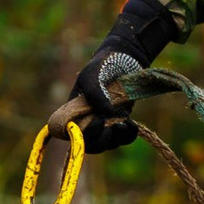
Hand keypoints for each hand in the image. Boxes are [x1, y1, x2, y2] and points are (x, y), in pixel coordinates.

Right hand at [69, 0, 177, 153]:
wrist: (123, 59)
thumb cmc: (101, 65)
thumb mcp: (92, 74)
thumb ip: (95, 93)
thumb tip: (107, 116)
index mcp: (74, 111)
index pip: (72, 134)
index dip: (83, 136)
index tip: (97, 122)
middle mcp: (88, 120)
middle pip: (91, 144)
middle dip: (101, 141)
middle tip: (111, 128)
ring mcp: (104, 122)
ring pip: (107, 143)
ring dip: (116, 139)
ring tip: (125, 124)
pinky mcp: (119, 122)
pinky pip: (122, 138)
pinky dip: (128, 135)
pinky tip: (131, 124)